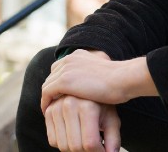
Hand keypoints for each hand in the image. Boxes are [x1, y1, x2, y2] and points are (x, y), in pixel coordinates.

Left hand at [40, 49, 156, 111]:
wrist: (121, 79)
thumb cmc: (118, 80)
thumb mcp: (102, 72)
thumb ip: (91, 74)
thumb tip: (92, 85)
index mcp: (78, 54)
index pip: (60, 68)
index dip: (58, 82)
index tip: (60, 95)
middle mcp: (69, 58)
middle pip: (52, 76)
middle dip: (51, 90)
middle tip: (52, 105)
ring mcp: (66, 69)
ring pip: (47, 85)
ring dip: (47, 98)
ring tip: (50, 111)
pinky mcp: (64, 81)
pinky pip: (47, 93)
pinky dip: (45, 103)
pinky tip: (49, 112)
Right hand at [44, 96, 120, 151]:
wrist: (89, 90)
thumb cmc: (102, 107)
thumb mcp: (112, 121)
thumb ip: (113, 140)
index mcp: (87, 107)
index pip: (90, 143)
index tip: (103, 150)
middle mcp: (70, 104)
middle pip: (75, 146)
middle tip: (93, 148)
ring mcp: (57, 107)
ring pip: (63, 146)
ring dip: (74, 149)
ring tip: (84, 141)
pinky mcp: (48, 111)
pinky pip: (53, 140)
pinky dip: (62, 143)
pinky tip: (72, 136)